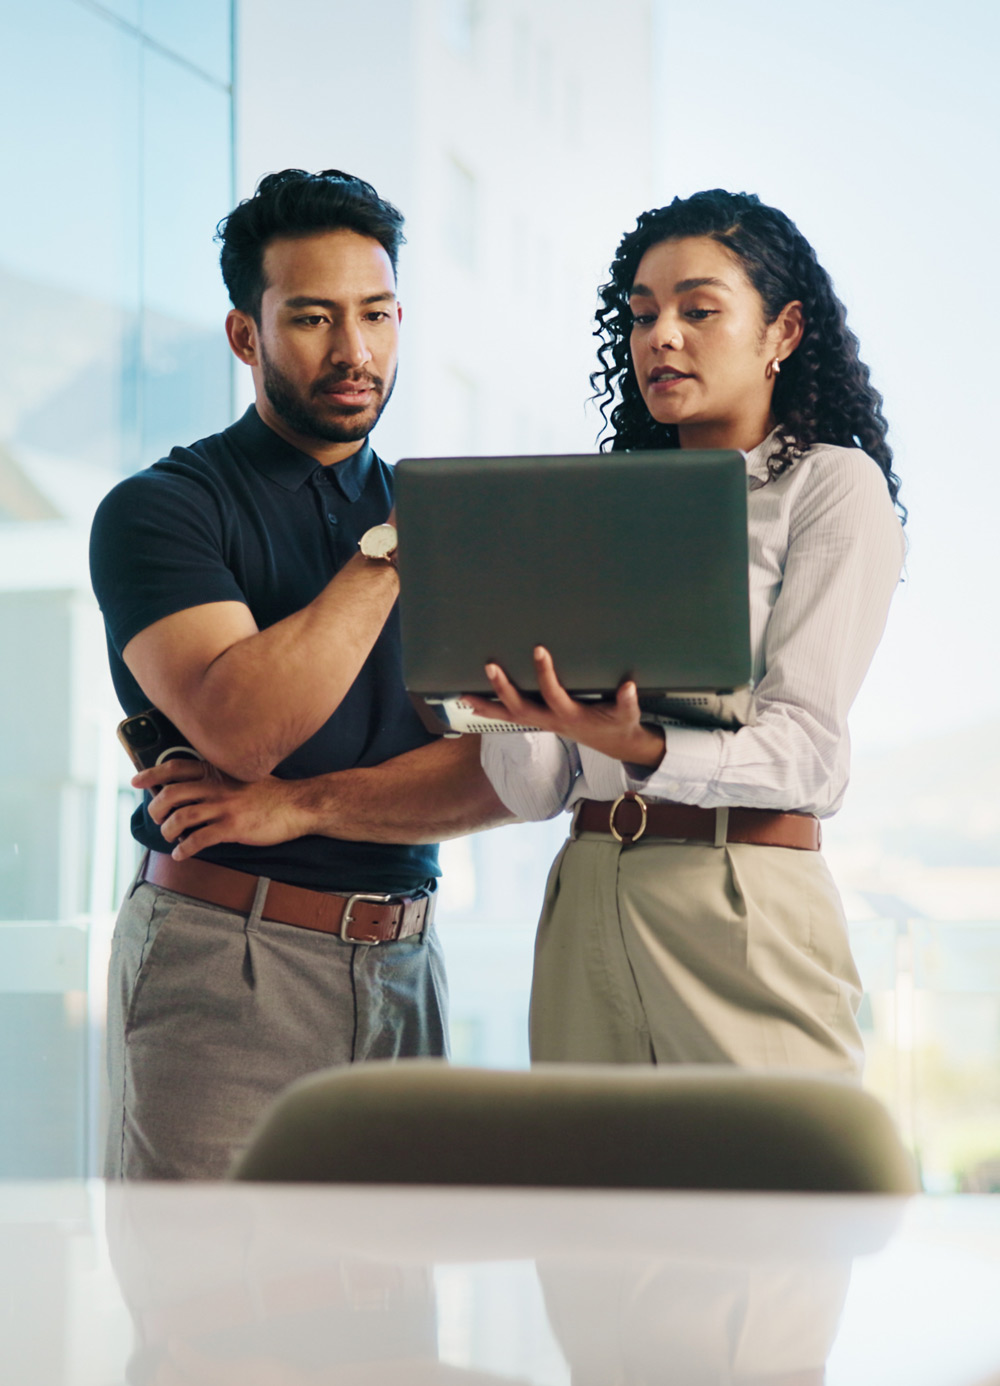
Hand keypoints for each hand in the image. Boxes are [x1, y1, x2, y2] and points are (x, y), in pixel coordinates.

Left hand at [131, 758, 313, 860]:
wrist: (298, 805)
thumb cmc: (271, 793)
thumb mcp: (243, 774)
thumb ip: (220, 777)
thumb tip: (195, 787)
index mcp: (218, 771)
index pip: (177, 767)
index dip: (153, 774)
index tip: (137, 781)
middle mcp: (217, 786)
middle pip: (171, 794)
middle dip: (156, 809)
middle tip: (157, 819)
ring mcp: (225, 806)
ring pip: (180, 818)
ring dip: (167, 831)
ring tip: (169, 837)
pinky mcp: (233, 827)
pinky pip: (198, 840)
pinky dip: (184, 849)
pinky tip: (181, 854)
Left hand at [464, 646, 665, 768]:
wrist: (616, 744)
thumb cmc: (620, 724)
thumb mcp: (628, 715)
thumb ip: (627, 702)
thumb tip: (628, 686)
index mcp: (572, 716)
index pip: (553, 694)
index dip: (545, 674)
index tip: (539, 649)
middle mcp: (552, 721)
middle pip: (521, 708)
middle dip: (504, 689)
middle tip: (489, 666)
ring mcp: (543, 723)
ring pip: (509, 717)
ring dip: (486, 706)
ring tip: (463, 695)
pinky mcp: (540, 722)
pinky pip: (510, 719)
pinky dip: (490, 713)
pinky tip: (472, 704)